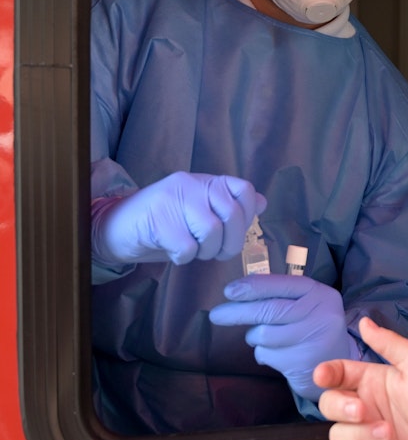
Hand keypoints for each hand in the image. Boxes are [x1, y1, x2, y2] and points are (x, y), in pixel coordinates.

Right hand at [91, 171, 265, 266]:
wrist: (113, 227)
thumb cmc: (163, 223)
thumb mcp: (199, 212)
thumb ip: (229, 207)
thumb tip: (262, 203)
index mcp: (206, 181)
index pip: (244, 190)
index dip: (246, 217)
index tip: (233, 233)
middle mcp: (192, 184)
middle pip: (232, 214)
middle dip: (230, 243)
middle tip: (215, 253)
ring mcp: (173, 198)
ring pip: (211, 231)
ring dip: (205, 251)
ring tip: (192, 251)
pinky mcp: (157, 218)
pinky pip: (186, 247)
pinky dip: (184, 258)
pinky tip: (173, 253)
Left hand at [209, 274, 352, 402]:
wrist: (338, 364)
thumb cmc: (313, 328)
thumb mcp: (307, 305)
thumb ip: (282, 297)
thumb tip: (239, 291)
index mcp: (320, 293)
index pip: (282, 284)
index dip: (253, 286)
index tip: (229, 291)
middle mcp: (320, 313)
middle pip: (269, 310)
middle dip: (238, 312)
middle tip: (217, 315)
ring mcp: (312, 338)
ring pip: (263, 334)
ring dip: (254, 337)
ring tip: (263, 338)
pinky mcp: (302, 362)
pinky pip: (265, 354)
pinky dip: (262, 353)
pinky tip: (276, 353)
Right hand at [315, 317, 407, 439]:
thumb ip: (389, 343)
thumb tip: (365, 322)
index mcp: (375, 382)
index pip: (338, 374)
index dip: (326, 373)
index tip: (323, 376)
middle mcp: (368, 409)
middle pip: (329, 405)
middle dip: (341, 408)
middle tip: (363, 411)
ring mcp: (368, 438)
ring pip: (339, 436)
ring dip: (362, 436)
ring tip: (390, 434)